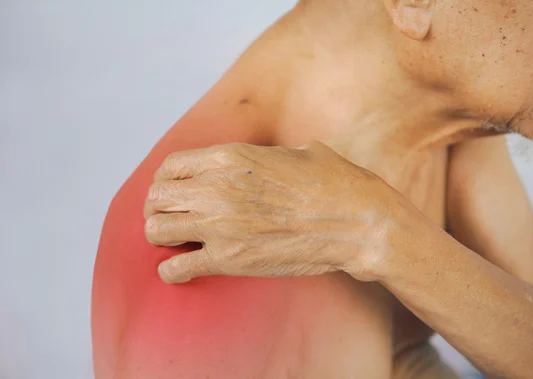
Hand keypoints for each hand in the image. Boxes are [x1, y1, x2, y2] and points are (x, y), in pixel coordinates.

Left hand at [144, 141, 395, 283]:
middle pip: (156, 198)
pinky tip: (182, 269)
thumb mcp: (299, 152)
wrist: (357, 222)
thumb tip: (266, 159)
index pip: (170, 167)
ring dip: (162, 237)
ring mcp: (219, 225)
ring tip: (177, 242)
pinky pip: (176, 268)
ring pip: (156, 230)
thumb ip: (269, 154)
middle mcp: (216, 188)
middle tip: (172, 218)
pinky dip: (173, 271)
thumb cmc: (335, 184)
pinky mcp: (229, 260)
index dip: (166, 181)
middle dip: (159, 208)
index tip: (173, 192)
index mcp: (230, 157)